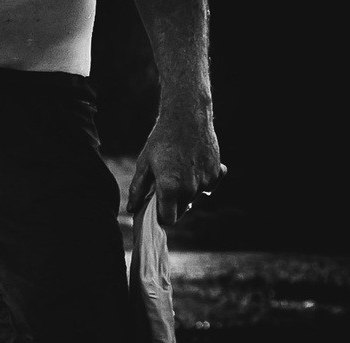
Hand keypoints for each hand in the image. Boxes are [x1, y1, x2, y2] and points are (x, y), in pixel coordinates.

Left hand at [126, 110, 225, 225]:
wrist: (187, 117)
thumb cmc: (161, 140)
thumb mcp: (144, 165)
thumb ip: (137, 190)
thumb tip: (132, 209)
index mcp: (170, 189)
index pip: (168, 219)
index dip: (160, 216)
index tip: (156, 208)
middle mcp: (190, 189)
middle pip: (181, 209)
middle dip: (172, 203)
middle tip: (164, 185)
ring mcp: (206, 181)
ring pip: (194, 197)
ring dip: (187, 191)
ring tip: (178, 170)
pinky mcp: (217, 172)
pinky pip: (209, 186)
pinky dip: (202, 181)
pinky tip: (193, 167)